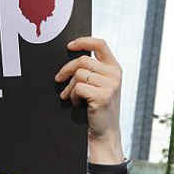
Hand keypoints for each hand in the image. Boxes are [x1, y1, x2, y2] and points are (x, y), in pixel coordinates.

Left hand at [55, 37, 122, 162]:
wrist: (104, 132)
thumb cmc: (98, 107)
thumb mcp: (100, 84)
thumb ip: (92, 70)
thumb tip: (70, 54)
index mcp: (114, 68)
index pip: (100, 44)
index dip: (83, 41)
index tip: (69, 46)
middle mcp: (115, 74)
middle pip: (83, 60)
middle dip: (67, 69)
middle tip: (58, 79)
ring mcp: (110, 85)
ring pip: (79, 74)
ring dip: (70, 87)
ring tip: (71, 96)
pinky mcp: (103, 96)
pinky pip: (78, 87)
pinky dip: (72, 96)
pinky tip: (76, 103)